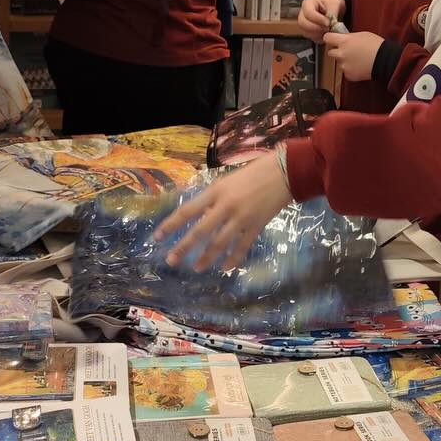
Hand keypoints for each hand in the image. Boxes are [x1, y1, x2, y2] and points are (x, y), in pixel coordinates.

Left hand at [154, 152, 290, 270]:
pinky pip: (241, 247)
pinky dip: (232, 259)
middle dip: (183, 247)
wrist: (283, 172)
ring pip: (219, 243)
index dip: (170, 225)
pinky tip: (224, 268)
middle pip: (200, 232)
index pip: (187, 211)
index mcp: (215, 192)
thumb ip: (212, 198)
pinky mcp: (256, 226)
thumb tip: (198, 216)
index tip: (157, 237)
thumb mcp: (226, 181)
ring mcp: (242, 218)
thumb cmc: (253, 172)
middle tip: (171, 260)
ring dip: (206, 257)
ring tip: (196, 267)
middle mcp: (225, 206)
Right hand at [298, 0, 345, 41]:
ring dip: (318, 34)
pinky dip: (320, 38)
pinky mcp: (309, 32)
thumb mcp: (335, 3)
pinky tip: (327, 33)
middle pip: (303, 23)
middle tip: (328, 28)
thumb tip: (331, 23)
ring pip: (306, 32)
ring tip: (329, 30)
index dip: (318, 19)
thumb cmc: (334, 4)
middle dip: (316, 28)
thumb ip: (332, 12)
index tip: (328, 22)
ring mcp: (305, 24)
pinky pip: (311, 38)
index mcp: (308, 3)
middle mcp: (303, 14)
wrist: (337, 11)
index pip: (308, 12)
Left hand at [325, 31, 381, 81]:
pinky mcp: (349, 75)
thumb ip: (349, 37)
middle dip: (337, 51)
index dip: (330, 38)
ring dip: (345, 61)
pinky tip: (359, 66)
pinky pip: (346, 71)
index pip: (327, 38)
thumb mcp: (361, 34)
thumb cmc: (376, 45)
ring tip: (357, 59)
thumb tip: (342, 38)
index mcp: (344, 41)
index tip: (332, 39)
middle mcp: (341, 53)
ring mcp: (344, 65)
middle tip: (348, 50)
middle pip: (331, 52)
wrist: (385, 60)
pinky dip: (351, 69)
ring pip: (339, 62)